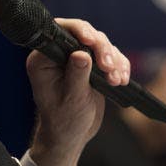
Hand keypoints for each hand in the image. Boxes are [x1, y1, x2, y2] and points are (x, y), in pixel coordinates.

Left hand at [26, 18, 128, 165]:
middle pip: (84, 34)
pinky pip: (110, 55)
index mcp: (43, 60)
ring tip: (116, 81)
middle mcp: (59, 54)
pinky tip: (122, 80)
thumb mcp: (71, 100)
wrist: (72, 135)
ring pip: (101, 43)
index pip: (60, 32)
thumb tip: (81, 54)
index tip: (91, 41)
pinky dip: (119, 65)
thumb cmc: (64, 121)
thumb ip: (76, 76)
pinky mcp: (92, 64)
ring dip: (113, 60)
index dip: (78, 31)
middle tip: (109, 69)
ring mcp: (77, 58)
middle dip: (101, 49)